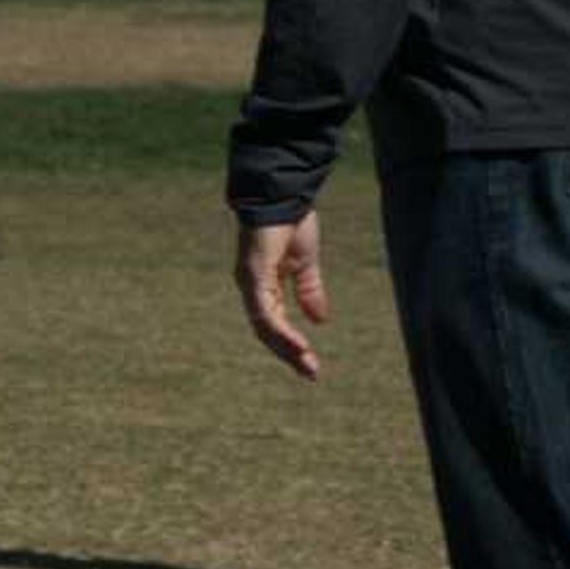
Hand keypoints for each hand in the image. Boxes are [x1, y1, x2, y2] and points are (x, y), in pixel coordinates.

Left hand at [235, 209, 328, 380]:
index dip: (291, 345)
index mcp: (262, 285)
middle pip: (267, 331)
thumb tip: (319, 320)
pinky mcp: (254, 274)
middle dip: (290, 354)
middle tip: (312, 374)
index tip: (311, 364)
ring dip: (286, 347)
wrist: (286, 195)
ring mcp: (250, 282)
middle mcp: (251, 287)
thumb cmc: (293, 222)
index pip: (274, 323)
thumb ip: (310, 291)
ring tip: (307, 364)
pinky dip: (281, 329)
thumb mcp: (306, 264)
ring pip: (264, 326)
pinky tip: (298, 343)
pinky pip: (265, 310)